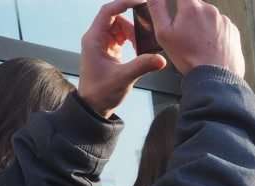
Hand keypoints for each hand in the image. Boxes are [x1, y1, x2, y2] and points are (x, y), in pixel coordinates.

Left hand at [78, 0, 167, 117]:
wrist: (93, 106)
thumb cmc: (101, 92)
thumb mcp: (123, 78)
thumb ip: (142, 66)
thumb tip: (161, 59)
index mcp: (94, 39)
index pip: (108, 12)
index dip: (124, 3)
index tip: (140, 1)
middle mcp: (96, 38)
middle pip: (115, 18)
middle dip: (132, 25)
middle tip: (145, 36)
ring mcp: (102, 44)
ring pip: (119, 28)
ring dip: (132, 34)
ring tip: (142, 49)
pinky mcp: (108, 51)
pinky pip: (121, 38)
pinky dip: (131, 41)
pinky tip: (139, 52)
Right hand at [148, 0, 245, 77]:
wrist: (215, 78)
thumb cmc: (189, 58)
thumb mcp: (164, 33)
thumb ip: (157, 8)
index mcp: (192, 7)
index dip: (177, 2)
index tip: (176, 10)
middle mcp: (210, 10)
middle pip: (195, 4)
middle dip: (188, 14)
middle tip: (185, 33)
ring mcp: (224, 20)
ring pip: (208, 16)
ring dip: (202, 24)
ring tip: (199, 43)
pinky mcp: (233, 31)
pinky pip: (221, 27)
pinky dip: (215, 33)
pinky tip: (210, 46)